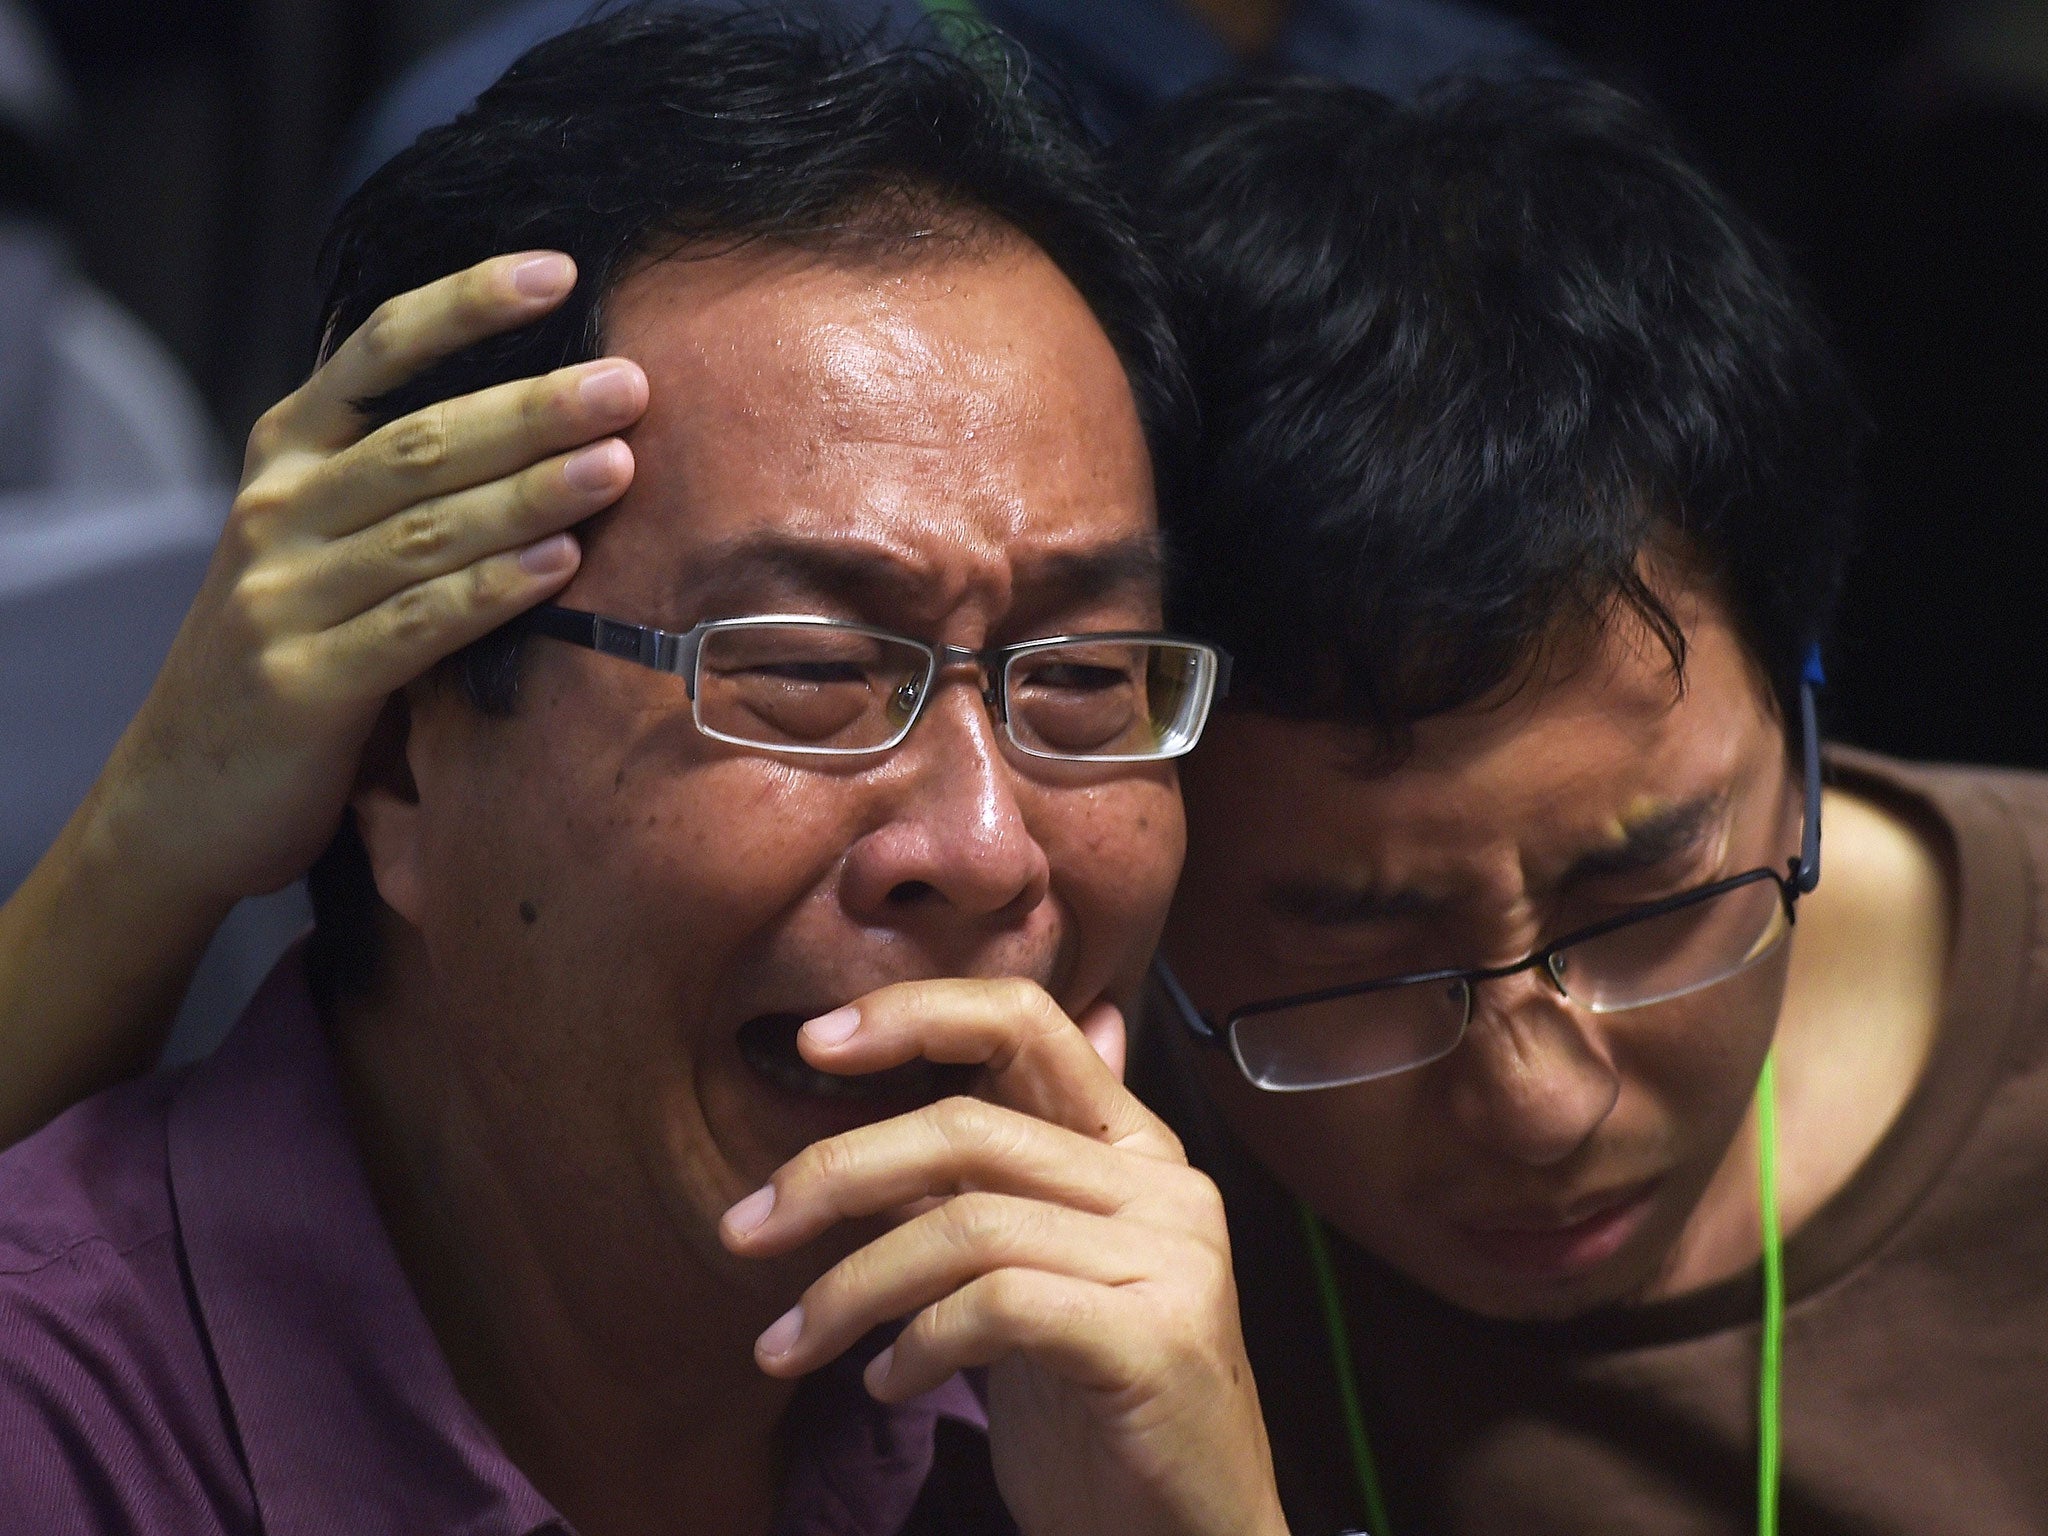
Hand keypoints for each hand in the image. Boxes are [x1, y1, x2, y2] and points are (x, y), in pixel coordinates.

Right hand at [0, 251, 649, 1146]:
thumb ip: (400, 481)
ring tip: (619, 463)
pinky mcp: (305, 683)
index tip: (557, 269)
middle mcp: (279, 510)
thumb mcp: (324, 543)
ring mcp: (286, 596)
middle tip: (629, 382)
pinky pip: (416, 625)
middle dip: (532, 406)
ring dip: (530, 492)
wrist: (183, 791)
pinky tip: (562, 567)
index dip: (465, 304)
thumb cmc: (291, 649)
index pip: (378, 353)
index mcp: (289, 456)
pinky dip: (492, 591)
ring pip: (426, 526)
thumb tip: (542, 416)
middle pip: (422, 438)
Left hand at [720, 979, 1289, 1535]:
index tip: (812, 1041)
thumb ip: (1001, 1179)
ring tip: (788, 1343)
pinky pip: (997, 1307)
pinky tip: (887, 1383)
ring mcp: (1172, 1257)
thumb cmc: (1102, 1407)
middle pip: (968, 1127)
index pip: (1026, 1023)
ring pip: (967, 1225)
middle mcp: (1164, 1184)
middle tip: (744, 1227)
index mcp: (1135, 1149)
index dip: (915, 1014)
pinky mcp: (1156, 1338)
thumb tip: (962, 1066)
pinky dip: (916, 1344)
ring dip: (850, 1286)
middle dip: (836, 1171)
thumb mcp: (1033, 1277)